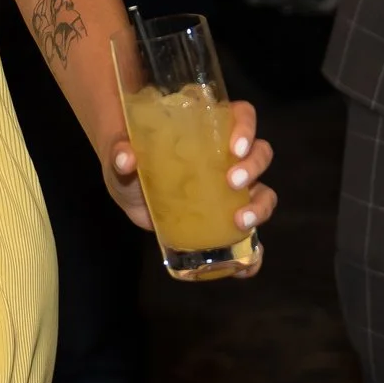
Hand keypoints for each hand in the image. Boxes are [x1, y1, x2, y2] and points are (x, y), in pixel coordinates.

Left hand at [104, 99, 278, 272]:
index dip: (246, 127)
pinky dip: (255, 252)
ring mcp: (233, 189)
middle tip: (233, 180)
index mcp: (210, 129)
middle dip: (253, 167)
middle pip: (259, 153)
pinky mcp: (226, 218)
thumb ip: (119, 153)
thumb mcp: (121, 153)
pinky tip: (249, 266)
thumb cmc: (130, 159)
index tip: (234, 146)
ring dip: (260, 206)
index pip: (242, 116)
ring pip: (263, 190)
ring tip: (242, 220)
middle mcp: (229, 156)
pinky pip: (251, 234)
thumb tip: (125, 158)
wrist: (129, 188)